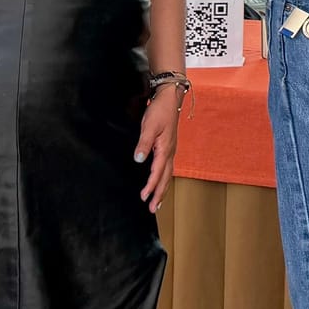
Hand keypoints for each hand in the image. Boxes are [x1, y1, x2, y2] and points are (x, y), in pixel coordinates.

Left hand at [135, 91, 181, 211]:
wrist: (170, 98)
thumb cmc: (159, 111)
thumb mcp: (149, 125)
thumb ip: (144, 143)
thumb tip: (138, 160)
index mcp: (165, 149)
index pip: (157, 172)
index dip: (151, 186)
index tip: (144, 197)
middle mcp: (170, 152)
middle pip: (165, 178)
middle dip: (159, 194)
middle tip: (153, 209)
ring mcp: (170, 150)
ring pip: (167, 175)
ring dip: (162, 189)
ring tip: (156, 202)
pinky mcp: (168, 148)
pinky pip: (167, 168)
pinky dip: (163, 179)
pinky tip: (159, 182)